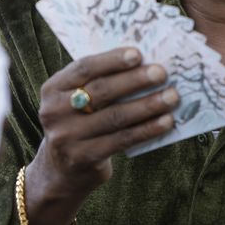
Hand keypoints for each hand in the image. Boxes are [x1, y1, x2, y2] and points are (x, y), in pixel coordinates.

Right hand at [24, 47, 177, 224]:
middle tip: (161, 73)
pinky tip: (166, 121)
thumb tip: (146, 62)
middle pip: (101, 91)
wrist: (61, 170)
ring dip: (148, 105)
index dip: (112, 60)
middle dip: (135, 80)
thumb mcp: (77, 99)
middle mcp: (54, 112)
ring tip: (172, 97)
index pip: (84, 68)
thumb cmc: (80, 121)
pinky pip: (122, 139)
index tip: (138, 54)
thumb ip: (100, 81)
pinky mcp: (83, 158)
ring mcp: (67, 137)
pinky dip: (147, 129)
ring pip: (115, 116)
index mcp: (53, 88)